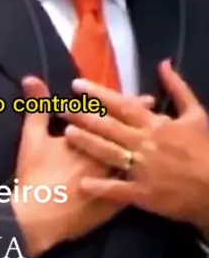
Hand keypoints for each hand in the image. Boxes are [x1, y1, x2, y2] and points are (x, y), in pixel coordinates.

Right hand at [11, 76, 154, 257]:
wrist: (38, 217)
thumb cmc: (35, 175)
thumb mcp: (32, 137)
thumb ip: (36, 107)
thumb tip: (31, 77)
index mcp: (90, 139)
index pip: (116, 118)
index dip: (131, 107)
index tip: (147, 99)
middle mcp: (107, 157)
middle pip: (132, 137)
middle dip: (147, 125)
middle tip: (158, 116)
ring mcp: (114, 181)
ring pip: (138, 162)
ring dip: (148, 151)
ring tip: (159, 141)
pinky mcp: (116, 203)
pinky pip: (136, 189)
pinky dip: (143, 181)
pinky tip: (151, 177)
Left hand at [61, 59, 208, 232]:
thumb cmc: (205, 149)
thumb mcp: (196, 114)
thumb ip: (177, 88)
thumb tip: (163, 63)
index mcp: (156, 125)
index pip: (122, 105)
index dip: (98, 94)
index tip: (77, 85)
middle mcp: (145, 144)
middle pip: (109, 127)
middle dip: (84, 116)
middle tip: (63, 108)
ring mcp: (143, 170)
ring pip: (109, 154)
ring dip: (87, 143)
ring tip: (67, 134)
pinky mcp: (144, 194)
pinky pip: (117, 190)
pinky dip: (100, 186)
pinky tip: (81, 183)